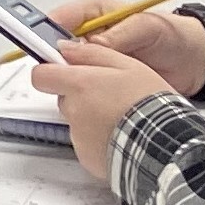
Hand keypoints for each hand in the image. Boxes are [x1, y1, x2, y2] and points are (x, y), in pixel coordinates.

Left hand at [29, 51, 181, 179]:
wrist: (163, 146)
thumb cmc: (150, 103)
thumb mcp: (128, 65)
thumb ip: (92, 54)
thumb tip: (65, 48)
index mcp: (80, 85)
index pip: (41, 75)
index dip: (51, 70)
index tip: (64, 68)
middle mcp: (73, 111)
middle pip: (63, 97)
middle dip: (79, 94)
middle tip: (109, 94)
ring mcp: (78, 136)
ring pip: (76, 119)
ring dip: (92, 116)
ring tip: (121, 115)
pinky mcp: (86, 156)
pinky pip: (86, 141)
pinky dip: (99, 137)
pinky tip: (122, 133)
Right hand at [46, 3, 204, 94]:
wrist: (195, 62)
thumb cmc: (173, 36)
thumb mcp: (147, 28)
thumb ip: (118, 35)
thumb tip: (89, 46)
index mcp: (95, 12)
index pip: (59, 18)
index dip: (43, 33)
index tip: (37, 49)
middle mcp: (90, 34)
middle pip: (56, 45)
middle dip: (51, 60)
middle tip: (51, 75)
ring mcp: (94, 58)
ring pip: (66, 68)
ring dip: (66, 78)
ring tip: (69, 90)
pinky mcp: (102, 78)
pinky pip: (82, 84)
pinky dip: (79, 92)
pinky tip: (82, 99)